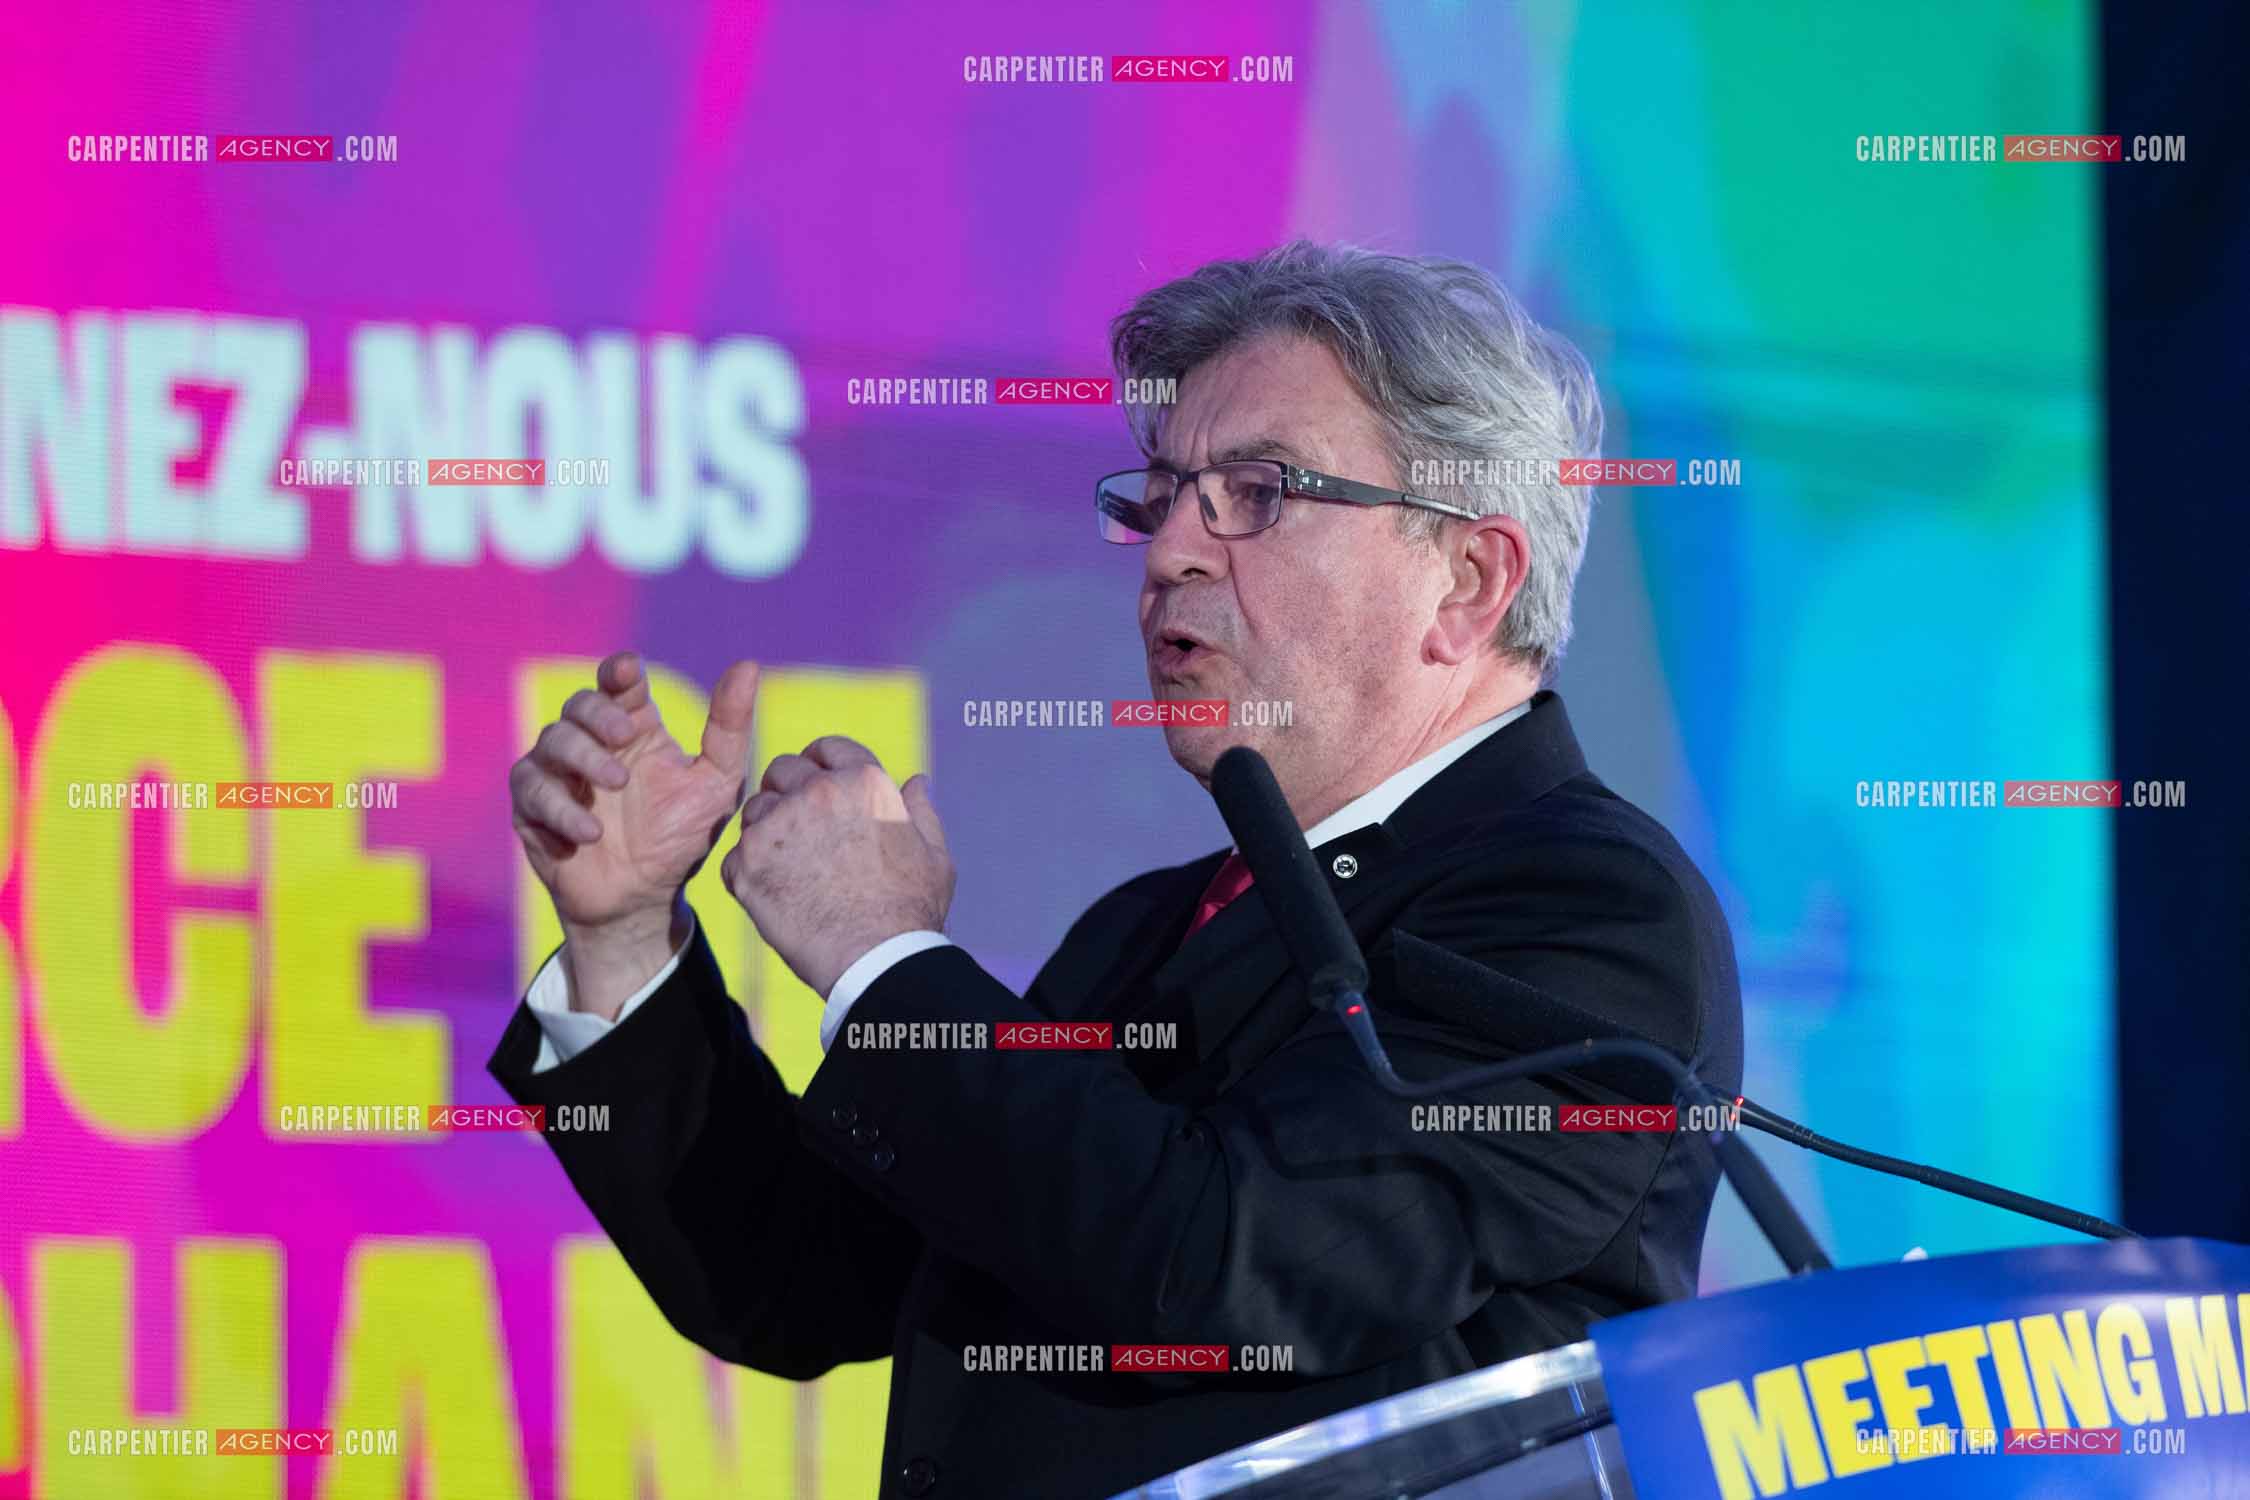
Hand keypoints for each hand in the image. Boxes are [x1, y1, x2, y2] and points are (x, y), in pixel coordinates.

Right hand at [510, 650, 758, 1012]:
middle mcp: (591, 742)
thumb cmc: (679, 836)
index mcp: (635, 728)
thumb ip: (729, 729)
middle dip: (599, 714)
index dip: (618, 670)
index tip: (627, 671)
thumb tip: (748, 666)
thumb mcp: (716, 785)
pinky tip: (589, 832)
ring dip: (583, 759)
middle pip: (579, 704)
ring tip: (616, 784)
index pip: (620, 684)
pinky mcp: (532, 809)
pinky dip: (560, 808)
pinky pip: (532, 792)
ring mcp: (557, 773)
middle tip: (625, 735)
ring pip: (552, 742)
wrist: (643, 899)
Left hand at [720, 736, 953, 998]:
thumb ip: (921, 811)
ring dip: (766, 831)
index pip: (828, 748)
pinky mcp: (748, 865)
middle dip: (788, 790)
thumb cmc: (911, 911)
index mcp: (863, 782)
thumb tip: (916, 781)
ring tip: (789, 868)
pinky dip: (749, 872)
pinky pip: (736, 856)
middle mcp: (817, 793)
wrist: (876, 961)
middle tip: (798, 827)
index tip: (818, 784)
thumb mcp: (933, 855)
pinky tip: (775, 895)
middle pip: (782, 770)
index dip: (821, 763)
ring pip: (754, 811)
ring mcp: (777, 827)